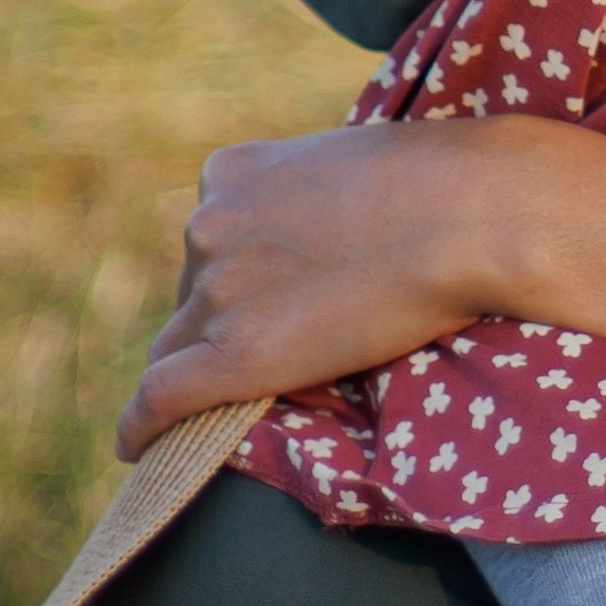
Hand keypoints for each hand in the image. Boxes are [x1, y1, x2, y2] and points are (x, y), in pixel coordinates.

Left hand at [117, 110, 605, 458]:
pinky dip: (141, 426)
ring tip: (201, 411)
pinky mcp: (234, 356)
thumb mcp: (360, 159)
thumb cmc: (444, 179)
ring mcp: (218, 291)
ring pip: (174, 347)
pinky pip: (159, 400)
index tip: (260, 304)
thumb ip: (323, 193)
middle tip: (271, 353)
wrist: (472, 211)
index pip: (210, 239)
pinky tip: (133, 446)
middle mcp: (210, 225)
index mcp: (234, 171)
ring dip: (191, 374)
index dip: (235, 278)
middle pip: (190, 294)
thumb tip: (344, 226)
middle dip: (219, 323)